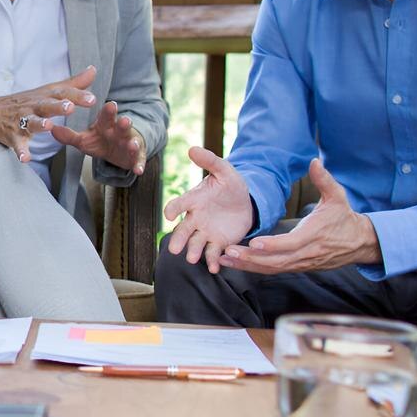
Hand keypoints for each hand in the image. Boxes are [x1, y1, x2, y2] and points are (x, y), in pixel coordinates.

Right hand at [0, 66, 98, 161]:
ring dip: (39, 124)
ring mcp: (21, 121)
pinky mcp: (12, 136)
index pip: (62, 94)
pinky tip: (25, 158)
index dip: (77, 96)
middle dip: (58, 106)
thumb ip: (73, 83)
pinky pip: (17, 145)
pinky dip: (21, 151)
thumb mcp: (48, 90)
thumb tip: (93, 69)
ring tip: (48, 126)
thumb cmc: (24, 102)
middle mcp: (33, 107)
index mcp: (44, 96)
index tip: (93, 99)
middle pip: (46, 105)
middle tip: (70, 107)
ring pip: (31, 122)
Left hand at [48, 99, 145, 173]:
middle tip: (125, 120)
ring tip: (132, 145)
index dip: (109, 110)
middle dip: (124, 123)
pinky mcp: (136, 157)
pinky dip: (139, 165)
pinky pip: (138, 160)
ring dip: (133, 143)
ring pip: (133, 141)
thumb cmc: (100, 141)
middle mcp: (119, 131)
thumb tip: (52, 130)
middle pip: (122, 125)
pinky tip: (139, 170)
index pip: (107, 115)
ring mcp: (129, 143)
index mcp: (106, 124)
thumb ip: (69, 136)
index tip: (110, 104)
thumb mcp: (84, 140)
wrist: (118, 152)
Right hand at [162, 146, 255, 272]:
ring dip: (193, 251)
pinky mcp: (218, 242)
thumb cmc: (230, 185)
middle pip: (184, 229)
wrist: (246, 202)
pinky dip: (213, 261)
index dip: (173, 209)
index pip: (180, 204)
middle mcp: (195, 218)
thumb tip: (192, 148)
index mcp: (194, 200)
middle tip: (175, 249)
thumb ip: (210, 161)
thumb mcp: (224, 171)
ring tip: (193, 259)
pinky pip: (213, 253)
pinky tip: (215, 268)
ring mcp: (205, 232)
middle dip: (179, 239)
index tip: (170, 215)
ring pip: (196, 243)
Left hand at [219, 159, 379, 274]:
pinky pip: (274, 270)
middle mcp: (306, 253)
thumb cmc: (344, 216)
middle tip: (228, 251)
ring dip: (248, 265)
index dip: (272, 245)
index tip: (253, 242)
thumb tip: (314, 161)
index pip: (291, 244)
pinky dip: (255, 268)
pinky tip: (236, 263)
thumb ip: (324, 180)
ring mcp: (301, 263)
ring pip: (272, 268)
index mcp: (314, 235)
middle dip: (251, 258)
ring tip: (224, 258)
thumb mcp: (337, 196)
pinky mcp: (297, 267)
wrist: (358, 242)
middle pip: (276, 260)